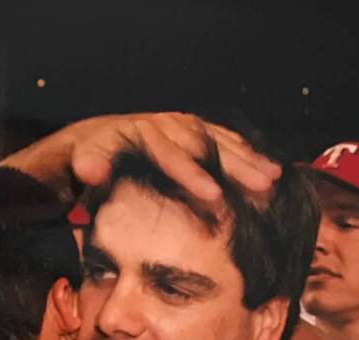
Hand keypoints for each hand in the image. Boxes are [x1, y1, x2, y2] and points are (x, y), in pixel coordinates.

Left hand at [66, 112, 280, 202]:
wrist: (96, 137)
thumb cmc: (91, 156)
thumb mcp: (84, 158)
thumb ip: (89, 164)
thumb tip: (91, 170)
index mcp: (143, 133)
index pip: (172, 155)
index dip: (193, 175)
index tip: (214, 195)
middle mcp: (167, 124)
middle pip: (206, 145)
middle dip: (235, 166)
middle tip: (262, 185)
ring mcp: (182, 125)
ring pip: (220, 139)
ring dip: (248, 158)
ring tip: (274, 177)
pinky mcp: (191, 129)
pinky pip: (222, 136)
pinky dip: (245, 149)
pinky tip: (265, 164)